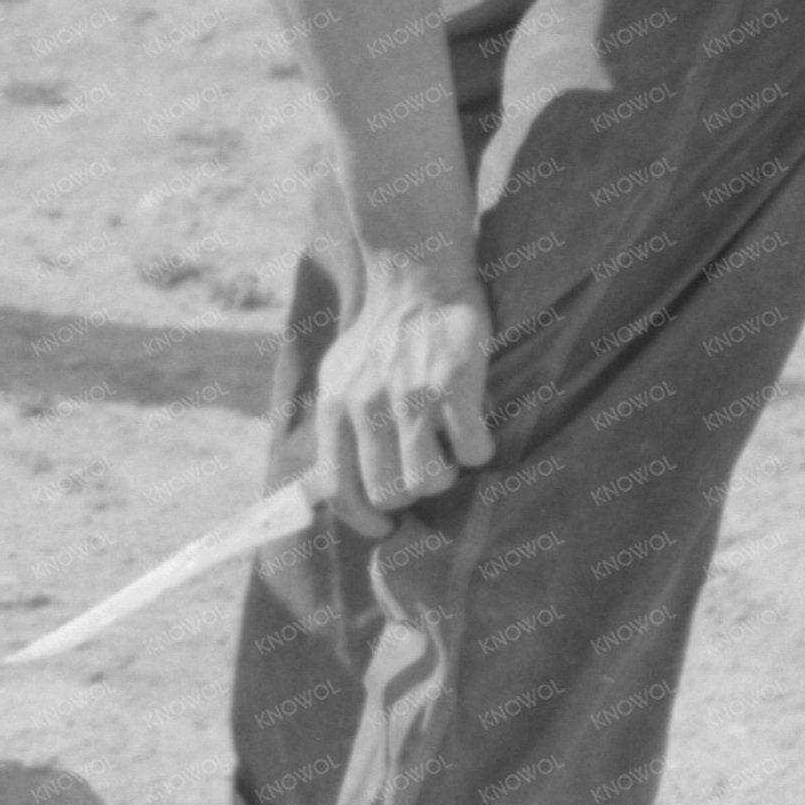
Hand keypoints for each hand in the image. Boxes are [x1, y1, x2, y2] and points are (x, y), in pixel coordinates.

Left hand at [312, 265, 496, 535]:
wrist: (418, 279)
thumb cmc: (380, 337)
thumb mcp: (338, 378)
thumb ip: (335, 427)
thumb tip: (325, 488)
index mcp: (335, 407)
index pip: (339, 489)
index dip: (363, 518)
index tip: (385, 526)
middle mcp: (368, 406)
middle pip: (389, 492)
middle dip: (411, 493)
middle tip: (425, 472)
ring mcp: (412, 395)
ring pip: (431, 480)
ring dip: (446, 476)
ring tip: (449, 451)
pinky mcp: (456, 384)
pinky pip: (473, 451)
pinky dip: (479, 451)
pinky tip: (475, 430)